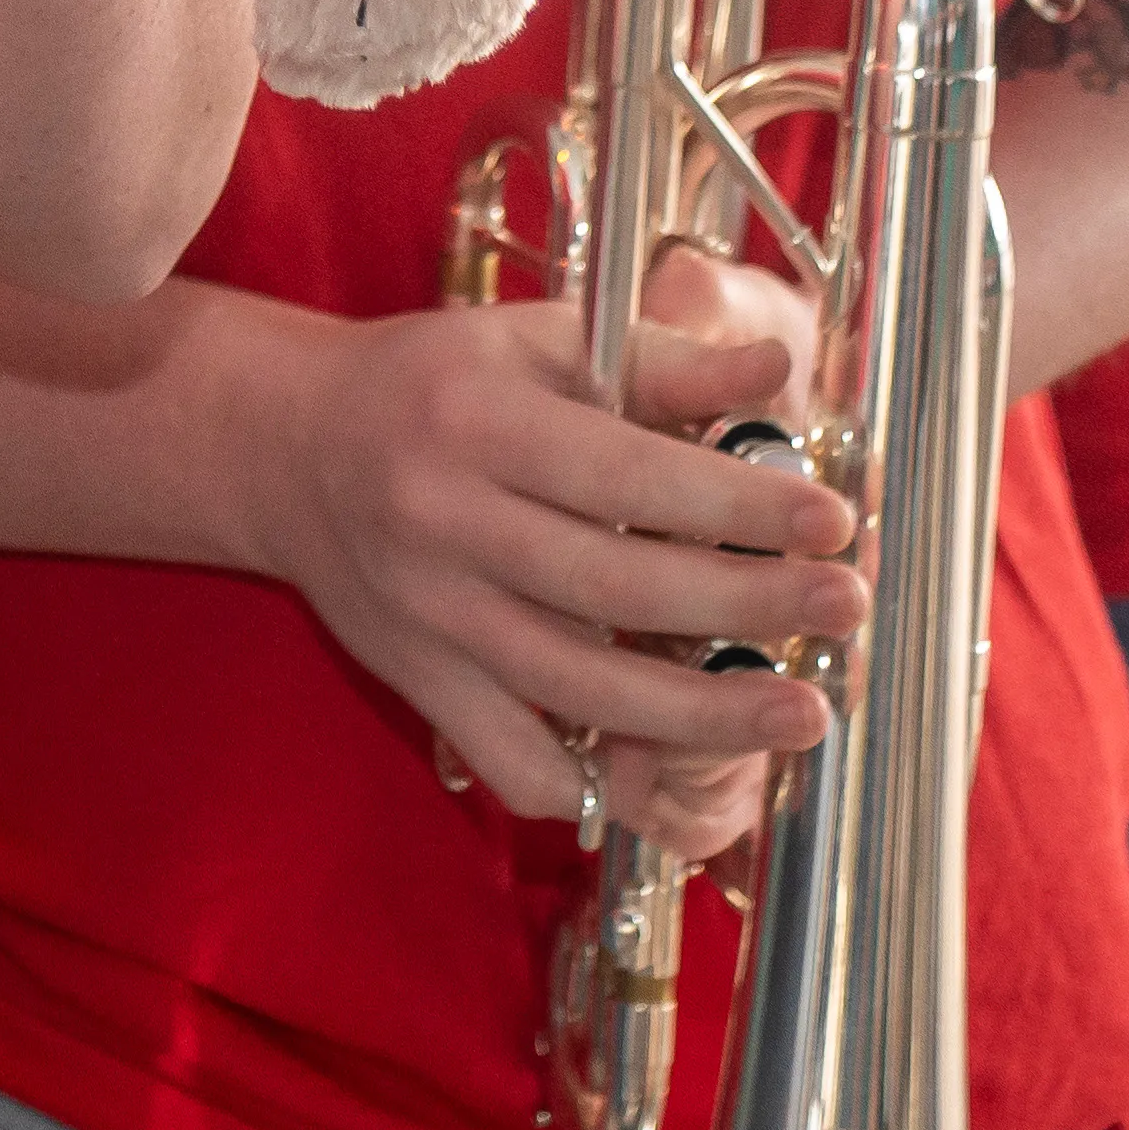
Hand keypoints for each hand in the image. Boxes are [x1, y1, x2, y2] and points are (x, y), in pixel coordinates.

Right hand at [213, 277, 859, 839]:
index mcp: (476, 424)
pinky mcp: (421, 683)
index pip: (624, 476)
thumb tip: (777, 372)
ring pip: (579, 691)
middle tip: (843, 608)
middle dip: (745, 606)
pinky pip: (516, 761)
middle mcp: (445, 525)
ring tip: (801, 714)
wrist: (285, 448)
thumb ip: (657, 360)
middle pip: (614, 590)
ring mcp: (431, 619)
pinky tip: (675, 773)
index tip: (829, 518)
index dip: (735, 504)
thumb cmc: (431, 384)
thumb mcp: (534, 342)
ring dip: (704, 717)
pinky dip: (599, 787)